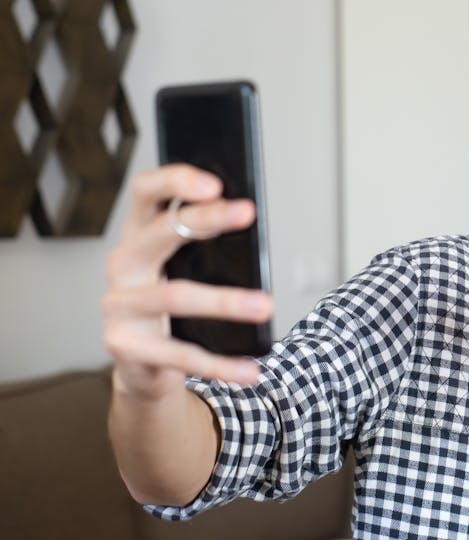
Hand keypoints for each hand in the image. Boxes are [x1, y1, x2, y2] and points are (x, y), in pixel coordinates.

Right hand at [102, 164, 272, 400]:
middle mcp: (123, 264)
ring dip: (226, 300)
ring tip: (265, 305)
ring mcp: (119, 306)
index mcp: (139, 236)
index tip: (215, 181)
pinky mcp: (125, 346)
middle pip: (160, 232)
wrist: (144, 366)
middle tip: (248, 212)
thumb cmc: (173, 305)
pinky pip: (179, 354)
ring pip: (175, 295)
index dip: (176, 181)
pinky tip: (249, 369)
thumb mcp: (188, 269)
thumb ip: (207, 246)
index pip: (146, 192)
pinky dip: (220, 364)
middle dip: (206, 218)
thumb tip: (250, 220)